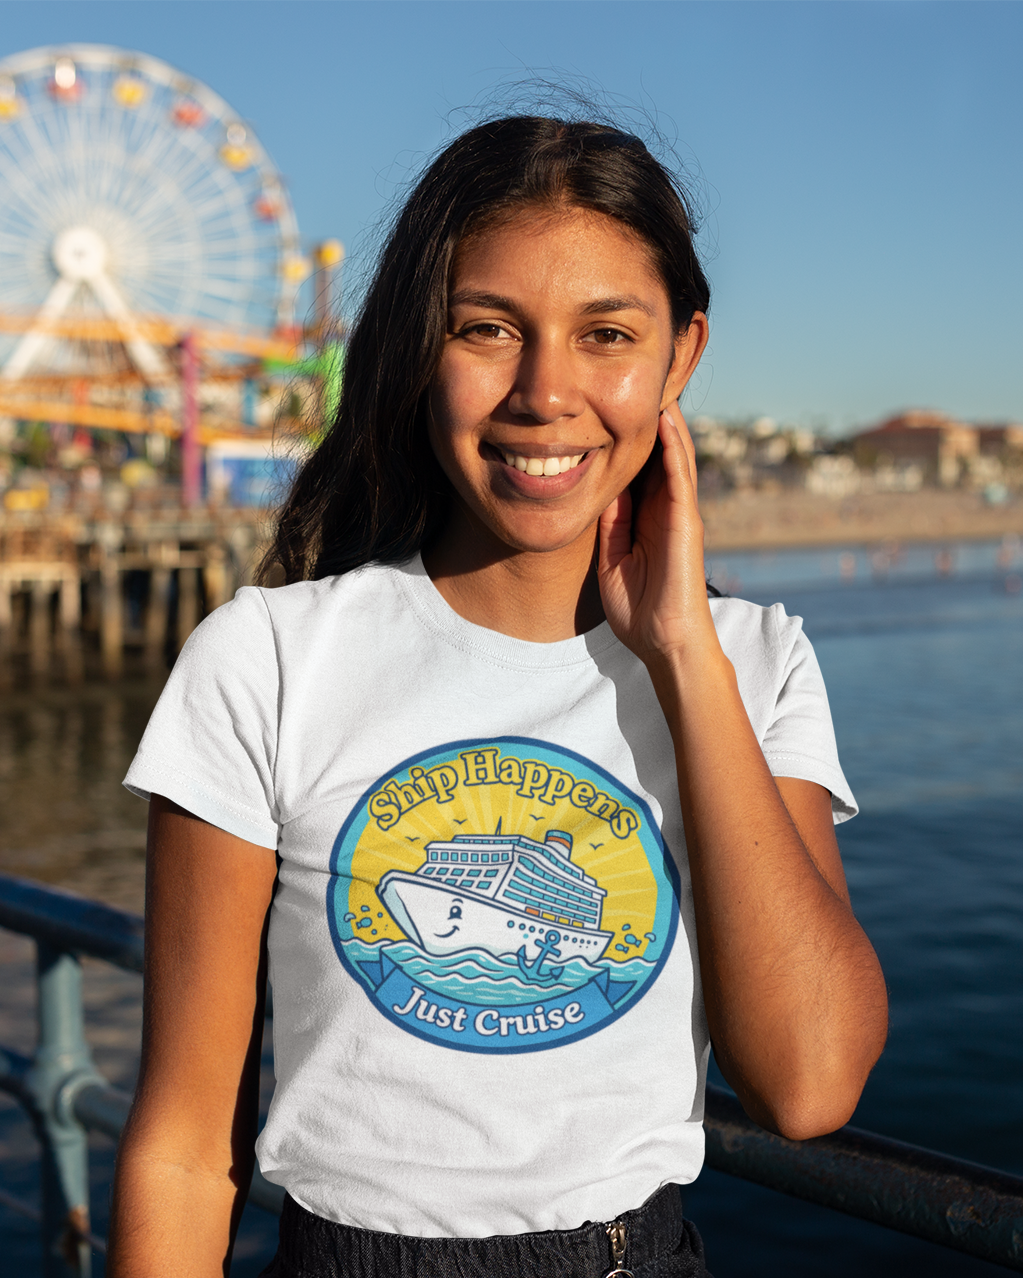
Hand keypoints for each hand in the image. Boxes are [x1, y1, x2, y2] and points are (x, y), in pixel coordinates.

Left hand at [597, 402, 718, 666]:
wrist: (664, 643)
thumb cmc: (640, 609)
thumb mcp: (612, 557)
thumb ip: (612, 524)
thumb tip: (602, 489)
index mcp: (647, 517)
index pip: (639, 466)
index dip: (626, 435)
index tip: (607, 402)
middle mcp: (666, 509)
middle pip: (658, 453)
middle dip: (648, 418)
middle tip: (637, 378)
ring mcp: (679, 513)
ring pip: (674, 456)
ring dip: (666, 420)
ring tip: (656, 383)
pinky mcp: (686, 522)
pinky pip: (680, 477)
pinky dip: (674, 447)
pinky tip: (666, 420)